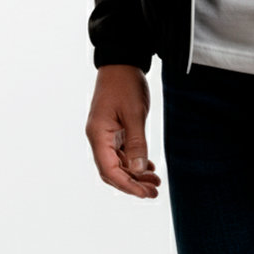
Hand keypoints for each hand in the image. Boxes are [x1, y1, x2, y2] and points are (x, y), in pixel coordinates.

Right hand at [85, 64, 161, 198]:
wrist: (122, 61)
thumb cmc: (125, 83)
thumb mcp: (134, 113)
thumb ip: (136, 142)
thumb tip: (137, 170)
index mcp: (98, 135)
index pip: (109, 171)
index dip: (127, 185)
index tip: (145, 193)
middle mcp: (98, 138)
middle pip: (112, 171)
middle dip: (132, 184)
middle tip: (154, 191)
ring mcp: (105, 134)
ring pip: (118, 163)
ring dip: (135, 174)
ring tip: (155, 182)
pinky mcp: (113, 129)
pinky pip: (121, 152)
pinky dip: (133, 161)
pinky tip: (148, 166)